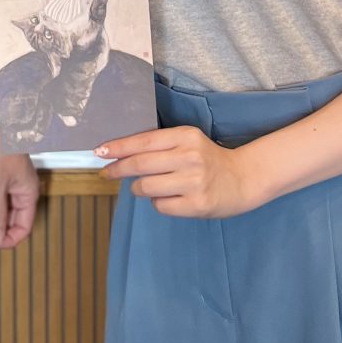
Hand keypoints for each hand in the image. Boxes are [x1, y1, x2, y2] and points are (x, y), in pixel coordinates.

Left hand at [96, 125, 262, 218]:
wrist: (243, 178)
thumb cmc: (207, 159)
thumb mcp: (187, 142)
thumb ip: (160, 145)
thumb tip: (120, 154)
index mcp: (185, 136)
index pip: (144, 140)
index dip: (118, 147)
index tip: (99, 151)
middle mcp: (189, 157)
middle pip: (140, 164)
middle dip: (117, 169)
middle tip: (106, 173)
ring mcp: (194, 182)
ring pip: (146, 187)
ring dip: (138, 188)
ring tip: (144, 186)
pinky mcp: (197, 204)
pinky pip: (160, 206)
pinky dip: (157, 202)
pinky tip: (167, 197)